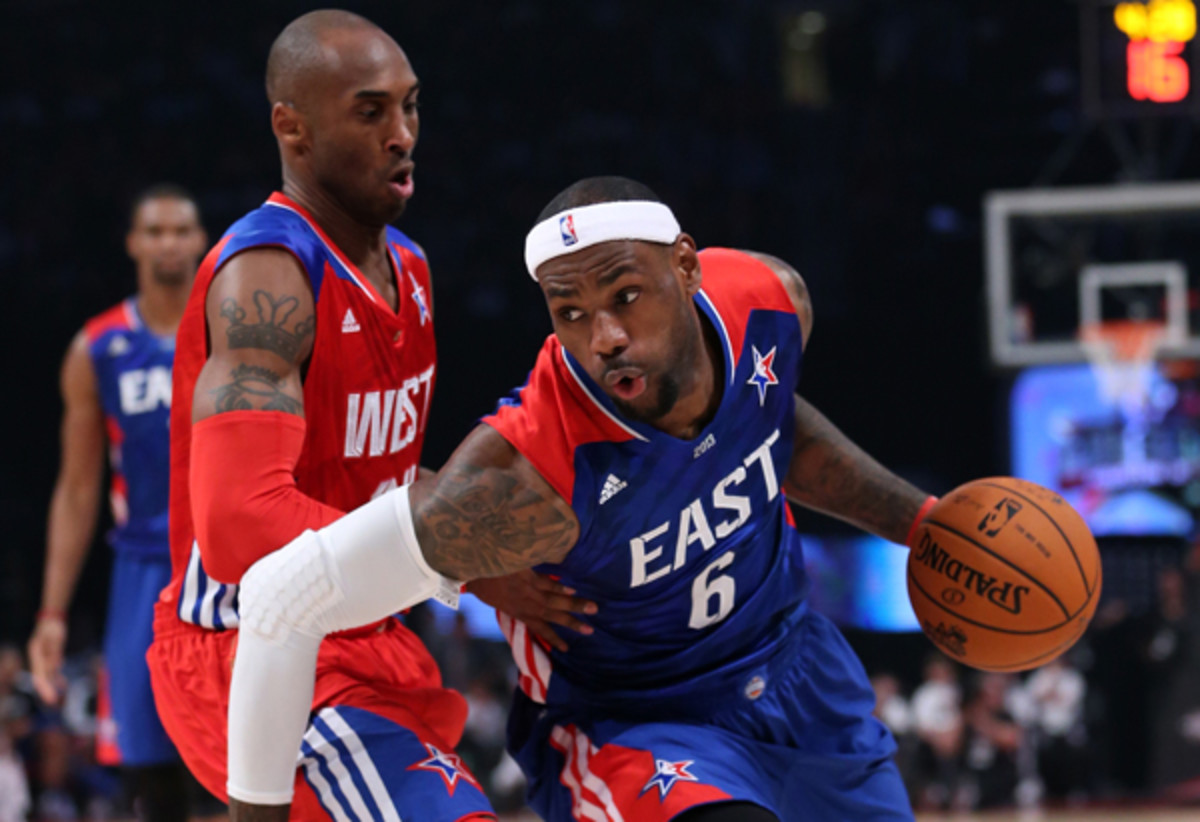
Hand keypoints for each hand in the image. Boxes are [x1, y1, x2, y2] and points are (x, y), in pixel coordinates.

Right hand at [28, 615, 67, 704]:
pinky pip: (53, 670)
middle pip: (41, 677)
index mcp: (36, 654)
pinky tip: (63, 685)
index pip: (39, 674)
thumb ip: (54, 652)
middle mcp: (37, 658)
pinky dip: (57, 678)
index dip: (44, 686)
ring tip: (55, 699)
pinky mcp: (50, 657)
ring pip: (47, 676)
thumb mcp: (55, 637)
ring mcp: (43, 659)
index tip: (49, 696)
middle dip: (46, 690)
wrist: (52, 619)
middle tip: (52, 702)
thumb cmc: (52, 627)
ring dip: (51, 686)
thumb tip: (56, 667)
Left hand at [467, 570, 596, 651]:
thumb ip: (505, 599)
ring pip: (556, 601)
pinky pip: (549, 583)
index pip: (540, 629)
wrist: (474, 569)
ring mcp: (530, 591)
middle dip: (573, 624)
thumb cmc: (480, 582)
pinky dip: (560, 588)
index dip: (554, 639)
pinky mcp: (529, 576)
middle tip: (589, 631)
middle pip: (554, 617)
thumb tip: (505, 597)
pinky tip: (572, 590)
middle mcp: (527, 605)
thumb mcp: (491, 596)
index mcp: (518, 612)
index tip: (566, 648)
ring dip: (575, 605)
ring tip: (592, 609)